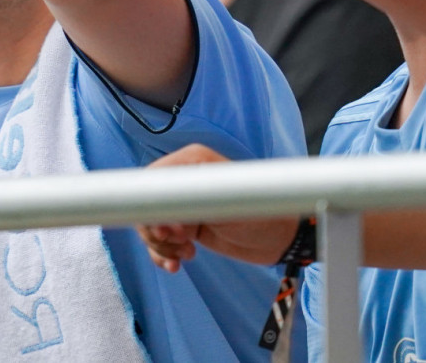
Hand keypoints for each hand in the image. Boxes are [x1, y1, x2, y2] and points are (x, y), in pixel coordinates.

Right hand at [136, 144, 299, 271]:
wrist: (280, 240)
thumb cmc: (263, 212)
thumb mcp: (229, 200)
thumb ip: (194, 196)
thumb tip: (158, 204)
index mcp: (192, 160)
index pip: (151, 179)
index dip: (150, 207)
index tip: (166, 230)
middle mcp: (183, 179)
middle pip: (145, 203)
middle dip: (155, 229)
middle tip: (180, 243)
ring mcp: (182, 203)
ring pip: (149, 225)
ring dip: (160, 246)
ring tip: (184, 255)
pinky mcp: (185, 224)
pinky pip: (158, 240)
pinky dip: (162, 254)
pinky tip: (176, 264)